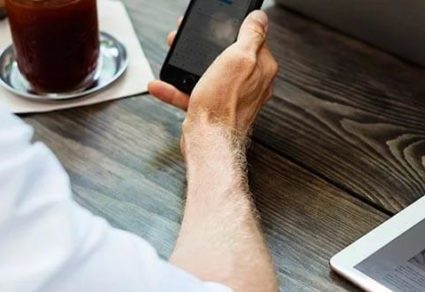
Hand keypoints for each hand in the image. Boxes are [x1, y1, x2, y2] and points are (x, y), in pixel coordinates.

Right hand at [148, 11, 278, 153]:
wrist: (209, 142)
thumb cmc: (224, 104)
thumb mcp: (239, 58)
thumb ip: (251, 35)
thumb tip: (260, 18)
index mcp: (262, 69)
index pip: (254, 40)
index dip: (234, 29)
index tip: (219, 25)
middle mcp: (251, 84)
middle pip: (228, 56)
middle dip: (207, 46)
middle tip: (191, 39)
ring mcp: (232, 98)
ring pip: (209, 74)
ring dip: (188, 65)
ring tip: (174, 56)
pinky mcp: (214, 110)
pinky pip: (194, 94)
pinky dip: (177, 89)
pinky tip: (162, 85)